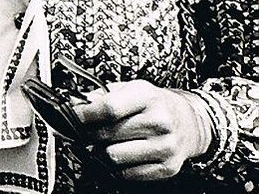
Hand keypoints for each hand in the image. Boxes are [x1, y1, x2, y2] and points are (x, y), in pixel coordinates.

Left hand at [75, 80, 212, 180]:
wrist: (190, 122)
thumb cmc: (155, 104)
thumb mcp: (132, 88)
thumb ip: (103, 94)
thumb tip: (78, 104)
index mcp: (147, 97)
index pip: (109, 109)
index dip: (84, 114)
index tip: (72, 116)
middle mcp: (159, 122)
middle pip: (107, 134)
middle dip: (89, 133)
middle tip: (85, 131)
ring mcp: (165, 147)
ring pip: (113, 156)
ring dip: (102, 151)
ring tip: (105, 142)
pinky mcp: (167, 167)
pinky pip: (127, 173)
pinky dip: (118, 166)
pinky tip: (121, 153)